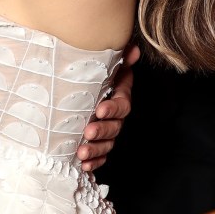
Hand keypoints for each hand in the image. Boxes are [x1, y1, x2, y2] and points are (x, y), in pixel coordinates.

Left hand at [77, 43, 137, 171]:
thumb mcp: (107, 65)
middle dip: (102, 131)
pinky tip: (84, 165)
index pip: (121, 105)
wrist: (83, 85)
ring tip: (81, 153)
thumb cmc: (96, 74)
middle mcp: (115, 117)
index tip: (100, 110)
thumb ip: (121, 57)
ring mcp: (108, 132)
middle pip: (114, 128)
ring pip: (107, 144)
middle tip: (87, 132)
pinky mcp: (98, 143)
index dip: (112, 109)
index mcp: (119, 98)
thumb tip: (132, 47)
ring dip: (96, 150)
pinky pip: (100, 155)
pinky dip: (94, 161)